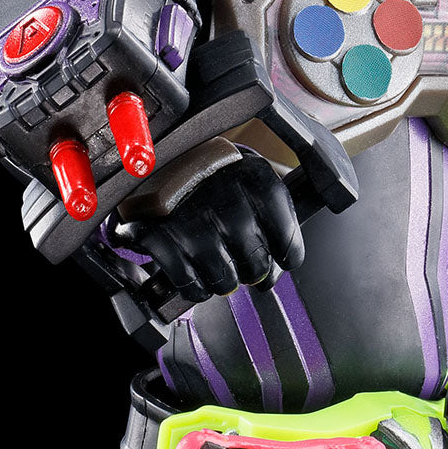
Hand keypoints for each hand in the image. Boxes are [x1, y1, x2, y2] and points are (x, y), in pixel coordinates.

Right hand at [113, 150, 302, 301]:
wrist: (160, 161)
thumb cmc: (212, 176)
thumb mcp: (250, 181)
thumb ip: (272, 223)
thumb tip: (271, 277)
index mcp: (256, 180)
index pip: (287, 240)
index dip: (285, 255)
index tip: (277, 256)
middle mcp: (228, 200)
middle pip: (257, 265)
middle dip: (250, 266)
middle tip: (236, 251)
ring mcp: (193, 222)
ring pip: (226, 282)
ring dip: (222, 277)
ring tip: (213, 255)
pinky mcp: (161, 239)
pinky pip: (193, 287)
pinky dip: (195, 285)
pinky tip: (193, 265)